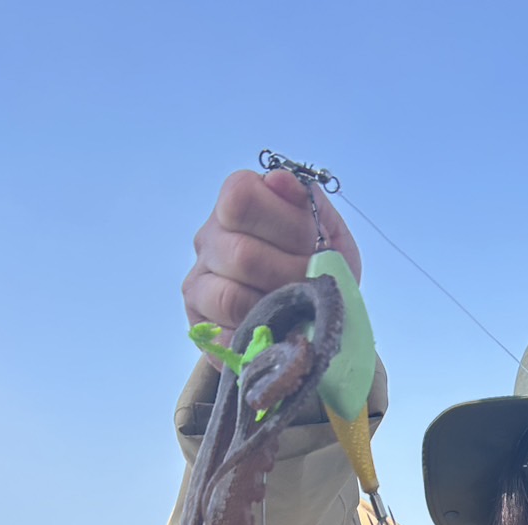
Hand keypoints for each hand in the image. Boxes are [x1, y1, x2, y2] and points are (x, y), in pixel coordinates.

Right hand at [182, 169, 361, 340]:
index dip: (285, 224)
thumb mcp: (328, 231)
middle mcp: (210, 237)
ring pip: (229, 297)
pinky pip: (223, 336)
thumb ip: (308, 204)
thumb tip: (280, 181)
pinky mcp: (200, 323)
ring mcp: (199, 281)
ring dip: (273, 309)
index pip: (240, 197)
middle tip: (312, 286)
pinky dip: (256, 340)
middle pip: (241, 254)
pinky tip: (275, 333)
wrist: (312, 316)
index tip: (314, 243)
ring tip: (295, 311)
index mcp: (237, 201)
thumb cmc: (318, 266)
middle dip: (289, 275)